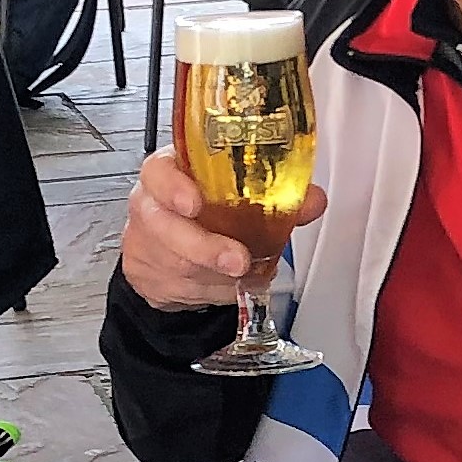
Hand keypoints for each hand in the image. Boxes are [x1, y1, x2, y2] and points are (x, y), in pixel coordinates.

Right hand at [121, 149, 326, 309]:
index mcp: (171, 171)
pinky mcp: (150, 275)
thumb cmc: (207, 207)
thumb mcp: (235, 191)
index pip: (158, 171)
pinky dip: (212, 290)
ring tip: (242, 275)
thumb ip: (276, 193)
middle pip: (165, 225)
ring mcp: (148, 241)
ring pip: (176, 262)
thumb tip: (313, 199)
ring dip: (215, 274)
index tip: (194, 204)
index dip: (173, 187)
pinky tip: (229, 285)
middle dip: (205, 247)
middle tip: (237, 261)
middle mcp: (153, 204)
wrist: (174, 243)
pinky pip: (182, 287)